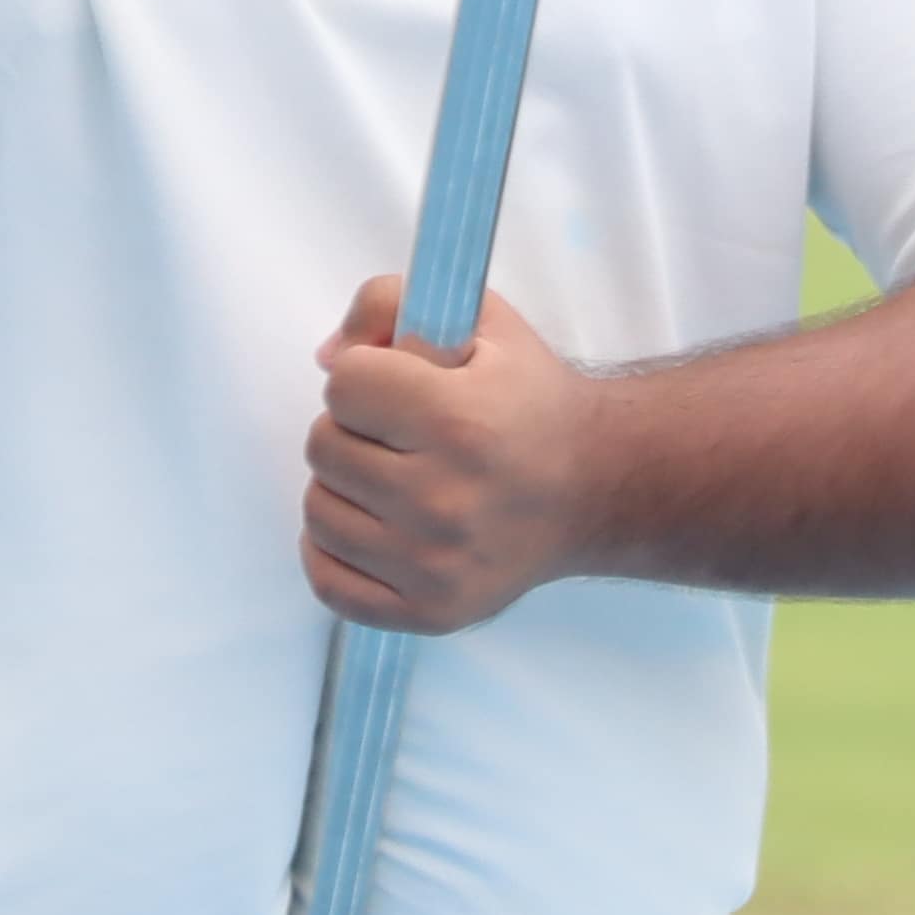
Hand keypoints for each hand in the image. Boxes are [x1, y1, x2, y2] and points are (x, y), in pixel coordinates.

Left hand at [302, 282, 614, 631]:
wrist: (596, 487)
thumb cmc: (531, 401)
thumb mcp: (478, 322)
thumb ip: (389, 303)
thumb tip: (328, 358)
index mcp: (458, 421)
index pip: (343, 384)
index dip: (366, 374)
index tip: (400, 385)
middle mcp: (445, 499)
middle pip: (323, 447)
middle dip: (353, 428)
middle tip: (401, 434)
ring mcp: (435, 564)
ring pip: (318, 512)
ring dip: (343, 487)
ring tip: (392, 477)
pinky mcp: (431, 611)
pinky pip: (329, 582)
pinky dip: (333, 552)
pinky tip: (370, 526)